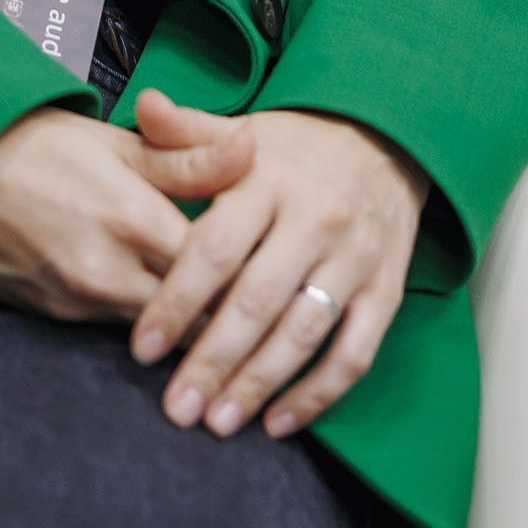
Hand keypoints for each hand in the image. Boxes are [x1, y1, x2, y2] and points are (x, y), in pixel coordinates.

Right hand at [0, 101, 255, 321]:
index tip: (283, 275)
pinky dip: (145, 328)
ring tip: (229, 325)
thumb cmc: (44, 145)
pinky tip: (168, 322)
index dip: (253, 274)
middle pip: (194, 317)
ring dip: (188, 330)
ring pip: (158, 333)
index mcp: (132, 218)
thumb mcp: (120, 143)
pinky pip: (116, 330)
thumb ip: (190, 158)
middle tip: (270, 317)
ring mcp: (78, 300)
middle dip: (229, 317)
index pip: (217, 268)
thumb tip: (252, 146)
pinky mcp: (55, 317)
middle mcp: (107, 270)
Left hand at [126, 92, 428, 438]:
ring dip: (258, 384)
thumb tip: (143, 105)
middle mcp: (313, 220)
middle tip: (176, 408)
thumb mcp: (241, 130)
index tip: (141, 348)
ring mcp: (354, 258)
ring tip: (218, 422)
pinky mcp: (385, 290)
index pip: (215, 250)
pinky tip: (279, 421)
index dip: (176, 302)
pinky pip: (354, 353)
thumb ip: (187, 132)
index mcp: (267, 180)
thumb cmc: (294, 148)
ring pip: (302, 334)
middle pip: (255, 301)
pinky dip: (318, 394)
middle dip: (212, 360)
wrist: (386, 137)